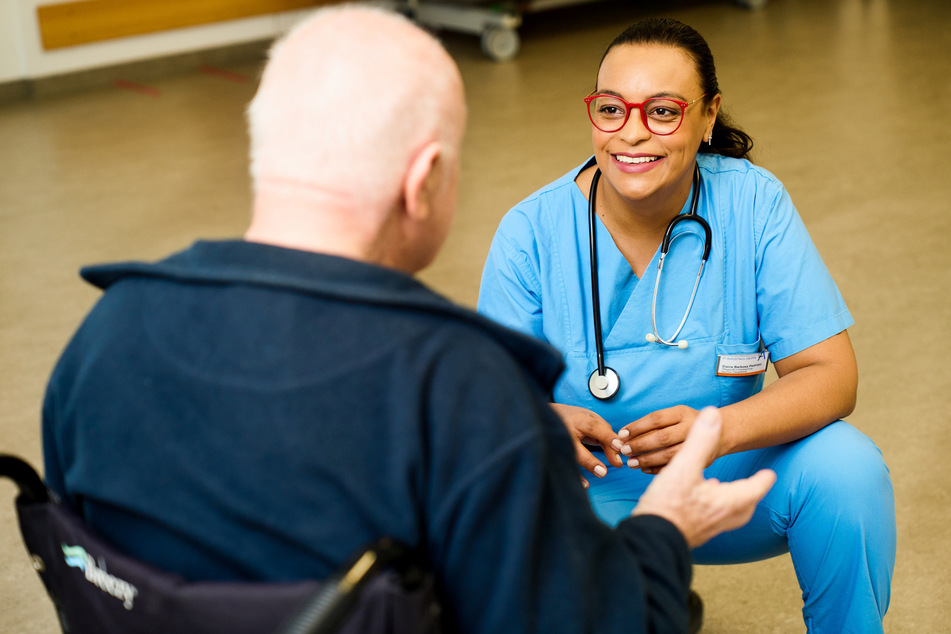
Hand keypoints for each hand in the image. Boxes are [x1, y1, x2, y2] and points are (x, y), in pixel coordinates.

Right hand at [549, 403, 623, 485]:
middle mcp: (566, 431)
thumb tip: (617, 456)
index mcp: (578, 419)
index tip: (619, 447)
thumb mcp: (591, 419)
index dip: (606, 436)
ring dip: (579, 472)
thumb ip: (606, 435)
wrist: (547, 416)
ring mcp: (557, 443)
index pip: (593, 427)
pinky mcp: (554, 453)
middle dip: (589, 461)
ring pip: (568, 459)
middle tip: (603, 473)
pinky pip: (564, 466)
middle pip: (576, 446)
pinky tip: (584, 485)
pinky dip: (575, 477)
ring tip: (590, 483)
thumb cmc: (576, 418)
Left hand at [619, 405, 712, 473]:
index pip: (655, 419)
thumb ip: (654, 425)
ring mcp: (698, 444)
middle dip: (640, 445)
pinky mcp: (702, 459)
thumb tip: (625, 435)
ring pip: (669, 454)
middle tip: (624, 450)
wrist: (723, 433)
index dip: (637, 427)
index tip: (621, 434)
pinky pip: (677, 466)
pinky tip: (645, 469)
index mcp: (682, 412)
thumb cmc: (688, 424)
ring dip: (648, 460)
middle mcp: (691, 426)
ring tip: (632, 463)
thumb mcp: (675, 416)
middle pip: (662, 437)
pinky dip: (659, 469)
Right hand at [632, 407, 774, 548]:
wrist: (650, 541)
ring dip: (732, 501)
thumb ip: (700, 440)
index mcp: (730, 501)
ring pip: (732, 514)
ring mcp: (711, 528)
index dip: (763, 478)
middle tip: (755, 483)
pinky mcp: (697, 533)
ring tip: (725, 490)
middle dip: (750, 491)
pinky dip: (715, 509)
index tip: (770, 473)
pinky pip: (715, 519)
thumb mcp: (684, 467)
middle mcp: (726, 517)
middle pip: (747, 503)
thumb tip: (713, 414)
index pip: (756, 487)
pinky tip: (700, 502)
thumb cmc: (669, 506)